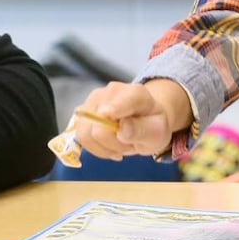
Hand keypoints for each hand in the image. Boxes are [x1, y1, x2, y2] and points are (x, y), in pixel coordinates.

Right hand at [74, 79, 190, 159]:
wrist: (146, 120)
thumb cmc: (153, 126)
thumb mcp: (158, 133)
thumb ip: (142, 130)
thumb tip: (122, 129)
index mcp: (135, 93)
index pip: (117, 103)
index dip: (112, 114)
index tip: (118, 130)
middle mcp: (111, 91)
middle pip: (98, 126)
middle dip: (113, 144)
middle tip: (129, 145)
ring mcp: (94, 99)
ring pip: (85, 134)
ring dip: (104, 147)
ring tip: (120, 144)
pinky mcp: (83, 111)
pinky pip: (80, 137)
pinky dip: (96, 146)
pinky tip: (110, 144)